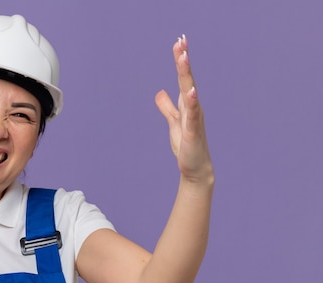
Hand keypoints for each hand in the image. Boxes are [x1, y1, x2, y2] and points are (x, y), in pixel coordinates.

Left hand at [155, 35, 212, 184]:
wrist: (195, 168)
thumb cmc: (187, 145)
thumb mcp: (173, 123)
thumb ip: (167, 107)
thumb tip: (160, 93)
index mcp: (187, 104)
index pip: (182, 78)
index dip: (180, 61)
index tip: (179, 42)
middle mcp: (193, 107)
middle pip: (187, 80)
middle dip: (183, 60)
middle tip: (181, 41)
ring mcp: (194, 118)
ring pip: (190, 92)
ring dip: (187, 75)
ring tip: (184, 57)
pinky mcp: (192, 131)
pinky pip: (193, 115)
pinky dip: (193, 102)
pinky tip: (192, 91)